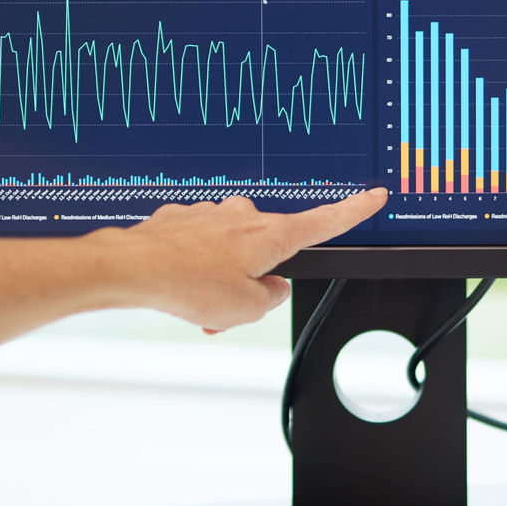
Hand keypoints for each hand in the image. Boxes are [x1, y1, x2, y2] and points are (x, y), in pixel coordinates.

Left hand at [101, 188, 386, 331]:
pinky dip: (196, 270)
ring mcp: (211, 213)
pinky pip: (201, 248)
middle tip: (231, 309)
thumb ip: (271, 298)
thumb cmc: (187, 284)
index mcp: (271, 235)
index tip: (374, 195)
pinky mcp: (183, 218)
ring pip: (230, 253)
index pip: (326, 222)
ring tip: (199, 307)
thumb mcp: (247, 310)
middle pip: (267, 251)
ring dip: (221, 280)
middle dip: (254, 280)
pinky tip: (179, 287)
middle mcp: (244, 216)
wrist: (132, 267)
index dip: (354, 211)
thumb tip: (270, 286)